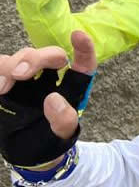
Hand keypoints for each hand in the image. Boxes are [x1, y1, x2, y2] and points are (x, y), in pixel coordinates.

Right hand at [0, 31, 95, 166]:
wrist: (23, 152)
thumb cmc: (48, 140)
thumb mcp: (60, 136)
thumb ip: (63, 120)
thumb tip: (53, 99)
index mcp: (71, 88)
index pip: (83, 64)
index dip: (84, 48)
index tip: (78, 35)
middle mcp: (50, 78)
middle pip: (48, 55)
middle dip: (34, 58)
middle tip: (19, 73)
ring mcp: (26, 79)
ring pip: (20, 57)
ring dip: (9, 67)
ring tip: (2, 88)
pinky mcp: (6, 82)